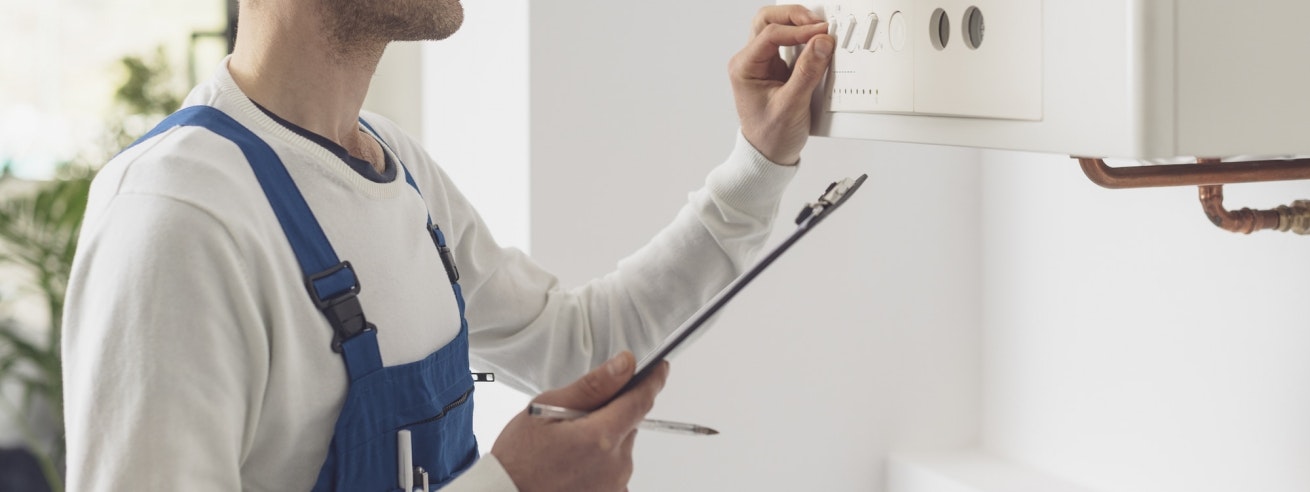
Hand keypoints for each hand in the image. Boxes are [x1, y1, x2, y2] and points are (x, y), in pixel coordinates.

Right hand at [491, 352, 670, 491]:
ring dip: (603, 440)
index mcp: (600, 437)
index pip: (640, 400)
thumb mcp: (547, 408)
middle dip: (609, 414)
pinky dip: (600, 462)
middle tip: (574, 419)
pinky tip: (573, 465)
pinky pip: (614, 470)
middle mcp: (615, 465)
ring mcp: (614, 485)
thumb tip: (625, 364)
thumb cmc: (518, 458)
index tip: (659, 368)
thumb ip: (592, 386)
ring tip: (567, 448)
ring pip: (620, 447)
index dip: (652, 380)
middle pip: (628, 424)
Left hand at [730, 5, 834, 165]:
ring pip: (776, 27)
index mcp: (744, 67)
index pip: (770, 34)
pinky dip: (803, 38)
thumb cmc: (771, 136)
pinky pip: (788, 43)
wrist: (768, 155)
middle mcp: (751, 61)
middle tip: (818, 24)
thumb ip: (807, 72)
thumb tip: (822, 43)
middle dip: (794, 16)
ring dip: (798, 24)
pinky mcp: (777, 68)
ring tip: (819, 30)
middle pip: (768, 20)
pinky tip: (817, 43)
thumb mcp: (791, 106)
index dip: (799, 30)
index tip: (822, 33)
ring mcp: (763, 63)